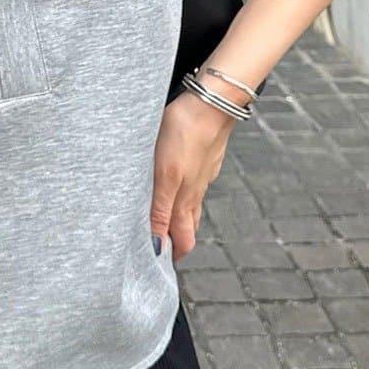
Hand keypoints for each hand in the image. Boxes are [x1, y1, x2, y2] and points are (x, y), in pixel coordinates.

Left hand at [150, 90, 235, 260]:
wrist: (212, 102)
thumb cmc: (183, 133)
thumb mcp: (165, 174)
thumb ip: (160, 209)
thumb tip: (158, 245)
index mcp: (182, 198)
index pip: (180, 239)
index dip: (171, 254)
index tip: (156, 266)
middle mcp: (194, 192)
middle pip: (186, 227)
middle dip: (176, 243)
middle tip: (161, 252)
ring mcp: (202, 175)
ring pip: (191, 207)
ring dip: (179, 221)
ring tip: (166, 228)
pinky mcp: (206, 160)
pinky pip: (195, 186)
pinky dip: (185, 197)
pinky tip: (177, 190)